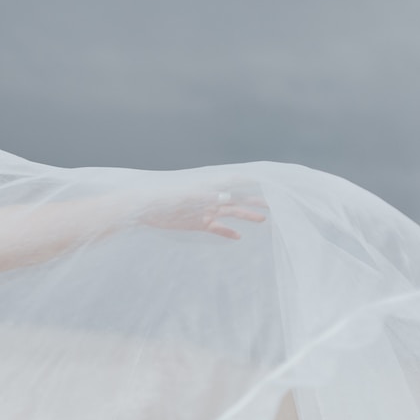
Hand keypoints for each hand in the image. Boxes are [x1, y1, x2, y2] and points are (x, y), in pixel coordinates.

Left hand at [137, 188, 268, 239]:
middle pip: (238, 199)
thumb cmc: (165, 197)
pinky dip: (227, 232)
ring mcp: (205, 211)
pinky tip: (238, 237)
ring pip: (231, 214)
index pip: (235, 182)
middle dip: (255, 201)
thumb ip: (207, 196)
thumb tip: (228, 198)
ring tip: (262, 220)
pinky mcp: (197, 223)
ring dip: (246, 216)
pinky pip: (216, 228)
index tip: (269, 182)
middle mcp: (210, 198)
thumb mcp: (187, 196)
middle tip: (274, 203)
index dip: (252, 182)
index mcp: (209, 187)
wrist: (145, 208)